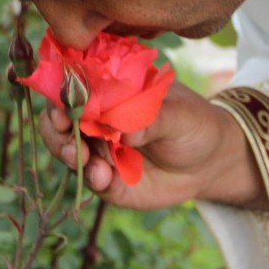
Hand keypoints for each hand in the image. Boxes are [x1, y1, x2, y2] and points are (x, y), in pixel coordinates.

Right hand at [39, 81, 267, 210]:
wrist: (211, 161)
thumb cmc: (194, 124)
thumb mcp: (181, 115)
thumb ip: (153, 119)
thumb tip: (125, 131)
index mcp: (110, 91)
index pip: (75, 88)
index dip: (62, 95)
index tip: (62, 108)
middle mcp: (97, 119)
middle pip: (59, 121)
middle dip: (57, 130)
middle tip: (70, 138)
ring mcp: (99, 150)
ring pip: (67, 151)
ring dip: (69, 154)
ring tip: (82, 159)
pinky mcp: (108, 181)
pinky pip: (91, 180)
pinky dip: (91, 178)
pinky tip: (102, 177)